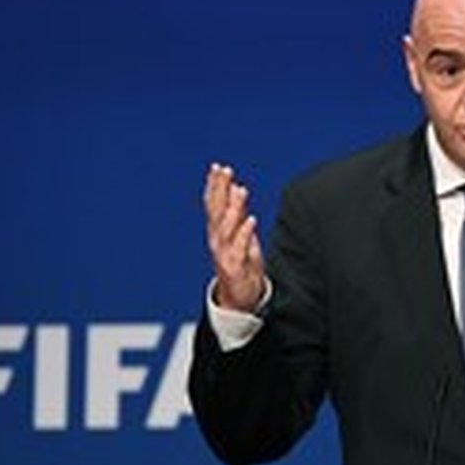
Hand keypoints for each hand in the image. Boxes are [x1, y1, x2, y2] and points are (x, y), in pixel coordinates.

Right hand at [204, 163, 265, 312]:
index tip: (217, 166)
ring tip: (240, 190)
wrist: (239, 297)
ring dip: (233, 207)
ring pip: (226, 227)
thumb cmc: (240, 263)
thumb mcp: (239, 234)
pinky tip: (251, 219)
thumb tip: (236, 188)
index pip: (213, 203)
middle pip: (216, 210)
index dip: (214, 185)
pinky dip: (244, 233)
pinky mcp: (233, 266)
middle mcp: (217, 239)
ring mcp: (224, 253)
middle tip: (224, 171)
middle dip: (219, 190)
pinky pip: (239, 248)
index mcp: (217, 230)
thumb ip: (236, 213)